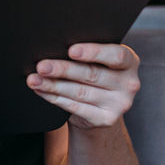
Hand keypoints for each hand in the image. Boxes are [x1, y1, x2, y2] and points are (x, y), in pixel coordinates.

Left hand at [26, 43, 140, 129]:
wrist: (101, 106)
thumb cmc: (96, 72)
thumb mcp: (99, 60)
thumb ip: (87, 52)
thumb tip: (55, 45)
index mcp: (130, 61)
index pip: (116, 55)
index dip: (93, 52)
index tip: (71, 50)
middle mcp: (129, 83)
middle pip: (92, 74)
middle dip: (63, 69)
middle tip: (42, 66)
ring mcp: (119, 104)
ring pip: (80, 92)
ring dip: (53, 85)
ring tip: (34, 79)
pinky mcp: (106, 119)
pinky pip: (75, 107)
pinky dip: (54, 98)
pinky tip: (41, 90)